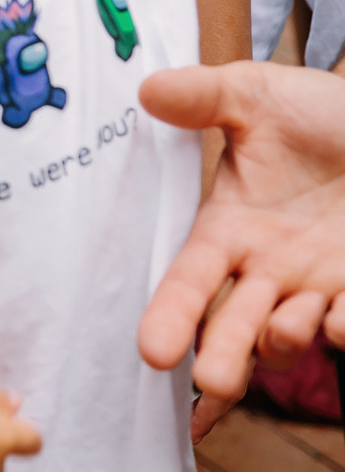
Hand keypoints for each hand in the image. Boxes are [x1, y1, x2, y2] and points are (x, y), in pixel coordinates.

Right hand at [139, 63, 344, 397]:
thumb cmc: (322, 113)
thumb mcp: (257, 95)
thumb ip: (204, 97)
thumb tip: (147, 89)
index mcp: (230, 230)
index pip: (188, 280)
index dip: (170, 316)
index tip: (153, 352)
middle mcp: (268, 270)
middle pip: (232, 327)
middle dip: (222, 359)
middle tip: (216, 381)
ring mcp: (319, 285)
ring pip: (286, 338)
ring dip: (284, 340)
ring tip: (297, 316)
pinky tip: (341, 322)